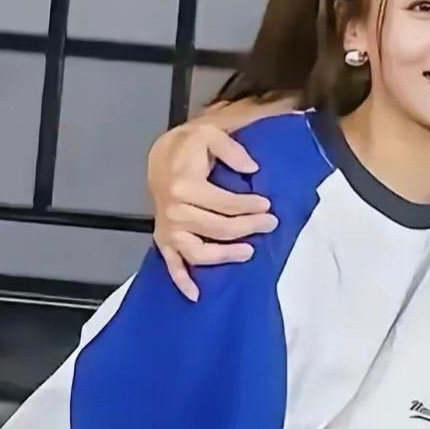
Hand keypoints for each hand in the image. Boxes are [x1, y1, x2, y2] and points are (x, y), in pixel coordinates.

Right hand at [148, 120, 277, 300]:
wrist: (160, 155)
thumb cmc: (186, 146)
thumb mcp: (209, 134)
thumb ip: (232, 150)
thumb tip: (252, 169)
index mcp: (185, 186)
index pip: (225, 203)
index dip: (250, 207)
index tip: (267, 206)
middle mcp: (174, 210)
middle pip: (218, 228)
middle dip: (247, 228)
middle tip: (269, 225)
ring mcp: (169, 228)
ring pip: (198, 252)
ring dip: (223, 256)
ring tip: (248, 252)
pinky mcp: (164, 239)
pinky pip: (170, 264)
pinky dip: (181, 281)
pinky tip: (196, 294)